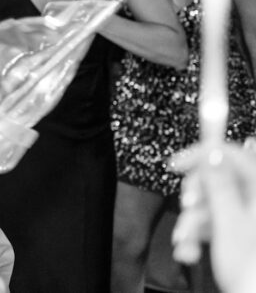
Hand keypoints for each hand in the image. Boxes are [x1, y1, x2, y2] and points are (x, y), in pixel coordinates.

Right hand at [171, 143, 255, 292]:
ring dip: (193, 221)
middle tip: (187, 208)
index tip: (178, 164)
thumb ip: (220, 185)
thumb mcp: (229, 225)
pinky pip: (216, 223)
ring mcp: (250, 220)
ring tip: (187, 242)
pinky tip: (192, 249)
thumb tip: (211, 152)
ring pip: (213, 204)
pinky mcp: (243, 235)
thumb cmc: (251, 274)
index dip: (202, 154)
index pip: (231, 155)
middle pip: (219, 180)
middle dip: (196, 196)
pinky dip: (199, 234)